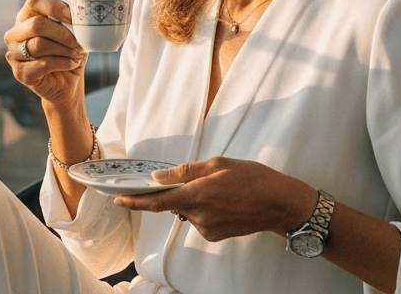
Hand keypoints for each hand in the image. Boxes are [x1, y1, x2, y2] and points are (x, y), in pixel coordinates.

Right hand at [3, 0, 86, 109]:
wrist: (67, 83)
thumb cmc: (69, 52)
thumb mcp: (76, 31)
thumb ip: (75, 11)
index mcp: (26, 17)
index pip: (34, 1)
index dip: (54, 7)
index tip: (73, 17)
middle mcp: (14, 33)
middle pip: (36, 24)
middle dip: (63, 33)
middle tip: (80, 43)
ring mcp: (13, 53)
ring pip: (39, 45)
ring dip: (65, 50)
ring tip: (78, 54)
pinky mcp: (19, 73)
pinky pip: (42, 64)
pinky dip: (62, 63)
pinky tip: (72, 64)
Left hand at [113, 157, 315, 242]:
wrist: (280, 204)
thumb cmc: (254, 178)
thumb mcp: (219, 164)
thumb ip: (186, 172)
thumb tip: (160, 177)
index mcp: (198, 194)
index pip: (159, 201)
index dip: (136, 201)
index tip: (120, 199)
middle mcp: (199, 215)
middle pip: (175, 203)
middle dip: (179, 191)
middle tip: (202, 179)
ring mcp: (207, 229)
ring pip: (189, 210)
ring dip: (196, 199)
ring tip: (222, 188)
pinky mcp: (215, 236)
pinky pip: (200, 219)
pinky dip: (205, 209)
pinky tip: (225, 201)